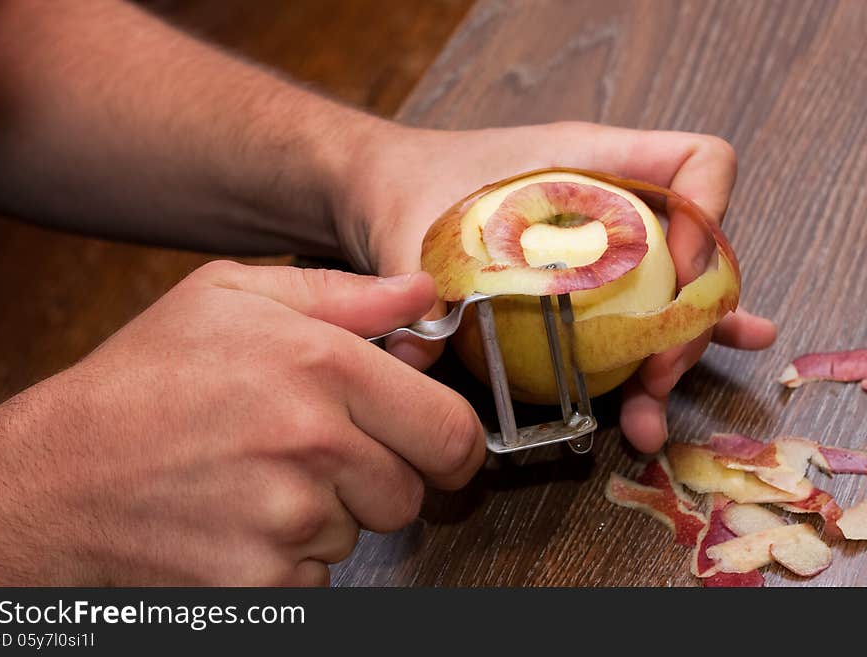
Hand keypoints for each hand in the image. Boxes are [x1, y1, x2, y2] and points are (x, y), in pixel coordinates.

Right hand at [0, 262, 483, 584]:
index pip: (451, 430)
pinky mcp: (263, 581)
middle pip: (412, 490)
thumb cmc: (144, 381)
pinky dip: (292, 558)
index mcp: (322, 365)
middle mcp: (314, 443)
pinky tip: (239, 520)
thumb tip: (423, 293)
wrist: (56, 478)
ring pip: (362, 532)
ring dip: (328, 514)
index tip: (434, 447)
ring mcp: (288, 520)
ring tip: (259, 480)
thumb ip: (343, 295)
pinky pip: (319, 576)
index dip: (450, 444)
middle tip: (320, 455)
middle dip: (382, 476)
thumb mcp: (232, 299)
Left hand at [338, 121, 776, 452]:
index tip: (679, 279)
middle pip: (693, 251)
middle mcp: (610, 202)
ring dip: (672, 358)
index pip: (695, 163)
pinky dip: (653, 353)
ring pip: (669, 297)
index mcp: (588, 161)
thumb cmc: (410, 187)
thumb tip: (419, 351)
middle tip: (656, 376)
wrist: (388, 191)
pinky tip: (661, 392)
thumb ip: (424, 285)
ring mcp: (602, 246)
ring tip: (650, 417)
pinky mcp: (582, 285)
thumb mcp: (415, 229)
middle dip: (690, 320)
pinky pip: (635, 316)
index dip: (710, 217)